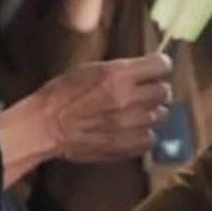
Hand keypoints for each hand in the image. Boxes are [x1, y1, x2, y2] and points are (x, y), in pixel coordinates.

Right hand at [3, 54, 172, 163]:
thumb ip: (119, 71)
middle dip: (155, 90)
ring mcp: (130, 124)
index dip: (159, 66)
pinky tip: (129, 130)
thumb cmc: (61, 95)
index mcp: (118, 75)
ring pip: (161, 116)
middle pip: (164, 91)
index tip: (155, 69)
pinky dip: (144, 134)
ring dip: (150, 113)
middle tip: (143, 93)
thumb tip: (142, 70)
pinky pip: (151, 138)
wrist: (47, 126)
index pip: (161, 65)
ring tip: (133, 113)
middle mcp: (129, 98)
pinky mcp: (127, 145)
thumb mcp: (89, 70)